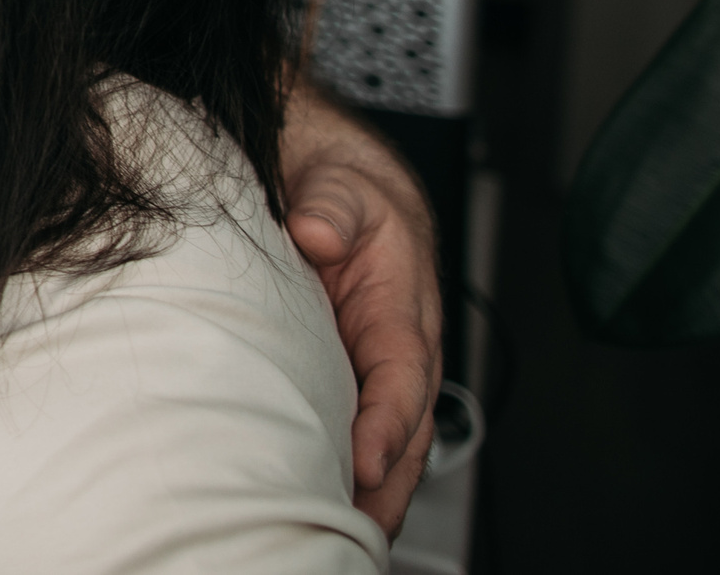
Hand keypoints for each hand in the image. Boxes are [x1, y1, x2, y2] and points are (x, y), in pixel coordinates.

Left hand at [282, 84, 443, 536]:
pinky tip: (318, 506)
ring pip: (383, 444)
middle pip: (403, 432)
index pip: (402, 376)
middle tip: (352, 533)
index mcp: (403, 307)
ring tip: (335, 538)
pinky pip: (351, 433)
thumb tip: (316, 228)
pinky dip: (344, 475)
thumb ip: (332, 203)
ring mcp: (371, 369)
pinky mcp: (345, 378)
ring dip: (369, 495)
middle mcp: (396, 348)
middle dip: (385, 488)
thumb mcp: (340, 183)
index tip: (367, 463)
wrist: (334, 181)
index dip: (387, 423)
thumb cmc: (344, 189)